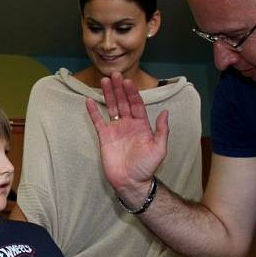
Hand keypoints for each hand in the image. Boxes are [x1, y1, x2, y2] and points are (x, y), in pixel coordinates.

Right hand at [85, 71, 168, 200]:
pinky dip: (93, 112)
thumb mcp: (159, 148)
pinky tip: (89, 100)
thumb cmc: (147, 167)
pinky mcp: (104, 137)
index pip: (136, 104)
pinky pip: (98, 122)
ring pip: (111, 108)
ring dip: (108, 95)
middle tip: (114, 75)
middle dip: (119, 88)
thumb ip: (162, 130)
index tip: (127, 82)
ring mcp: (115, 130)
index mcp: (141, 125)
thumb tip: (166, 112)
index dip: (132, 93)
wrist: (131, 182)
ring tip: (103, 81)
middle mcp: (128, 124)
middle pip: (123, 102)